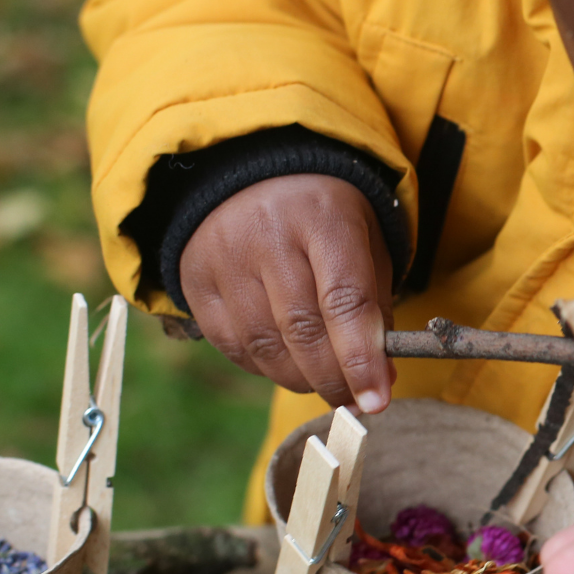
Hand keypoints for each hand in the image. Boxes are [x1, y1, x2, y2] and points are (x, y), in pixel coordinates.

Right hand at [178, 174, 395, 411]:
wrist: (250, 173)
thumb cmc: (323, 217)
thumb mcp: (365, 240)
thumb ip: (375, 306)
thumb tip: (378, 379)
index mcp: (324, 217)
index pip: (345, 299)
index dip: (361, 357)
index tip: (377, 400)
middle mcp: (269, 234)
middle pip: (302, 330)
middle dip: (334, 377)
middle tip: (356, 399)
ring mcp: (225, 257)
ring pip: (265, 345)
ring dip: (301, 379)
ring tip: (326, 383)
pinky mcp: (195, 280)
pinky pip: (232, 345)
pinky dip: (265, 368)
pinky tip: (288, 365)